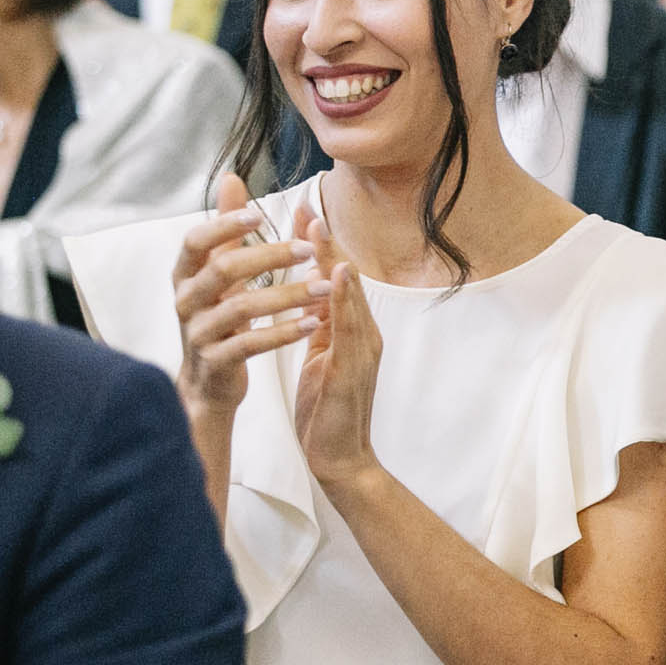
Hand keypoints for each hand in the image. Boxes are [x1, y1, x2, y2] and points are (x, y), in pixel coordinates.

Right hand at [172, 172, 328, 426]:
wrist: (208, 382)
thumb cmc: (219, 315)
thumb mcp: (219, 271)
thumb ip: (227, 228)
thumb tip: (232, 177)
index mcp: (185, 274)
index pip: (196, 241)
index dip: (224, 225)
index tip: (259, 214)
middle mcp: (186, 300)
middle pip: (224, 270)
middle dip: (269, 256)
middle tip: (310, 249)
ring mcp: (198, 332)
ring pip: (242, 307)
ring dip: (288, 294)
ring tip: (325, 287)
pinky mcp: (216, 361)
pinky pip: (250, 344)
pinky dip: (283, 332)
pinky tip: (313, 323)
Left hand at [289, 208, 382, 490]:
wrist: (341, 459)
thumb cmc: (328, 412)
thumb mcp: (321, 360)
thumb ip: (322, 327)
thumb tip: (312, 294)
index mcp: (352, 333)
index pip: (335, 280)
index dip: (321, 246)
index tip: (301, 213)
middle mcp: (364, 334)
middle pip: (346, 278)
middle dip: (326, 241)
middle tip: (307, 206)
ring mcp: (363, 350)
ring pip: (349, 294)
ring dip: (333, 258)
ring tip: (316, 227)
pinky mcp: (354, 368)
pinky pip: (350, 326)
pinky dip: (344, 296)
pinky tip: (335, 274)